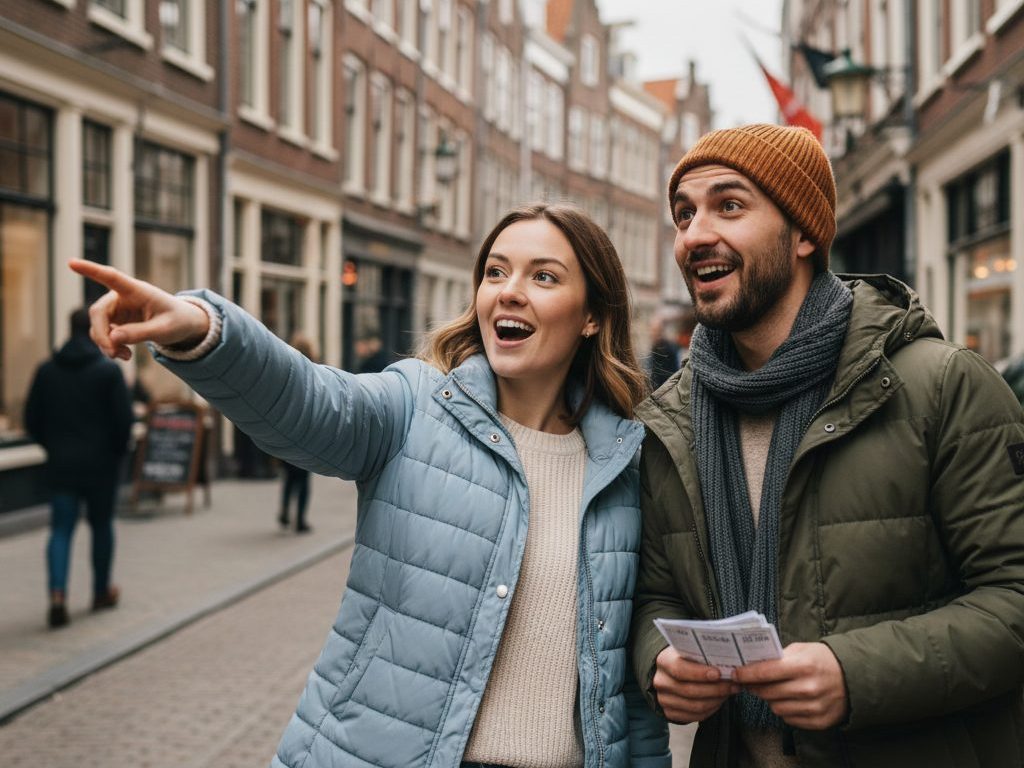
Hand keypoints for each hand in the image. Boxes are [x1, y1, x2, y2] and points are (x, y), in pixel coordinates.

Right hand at [69, 259, 208, 360]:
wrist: (182, 325)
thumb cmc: (177, 321)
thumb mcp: (165, 329)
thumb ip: (141, 333)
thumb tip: (113, 338)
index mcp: (137, 290)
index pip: (111, 277)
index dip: (91, 270)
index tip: (71, 262)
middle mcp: (122, 297)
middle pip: (98, 312)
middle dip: (101, 334)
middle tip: (112, 353)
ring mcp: (117, 309)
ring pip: (97, 326)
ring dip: (106, 344)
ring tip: (124, 356)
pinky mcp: (116, 322)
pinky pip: (104, 335)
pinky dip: (110, 347)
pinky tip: (125, 354)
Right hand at [653, 646, 739, 723]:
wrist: (671, 672)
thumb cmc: (686, 658)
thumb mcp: (689, 650)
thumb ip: (702, 654)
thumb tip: (728, 660)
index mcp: (663, 661)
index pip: (679, 669)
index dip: (699, 673)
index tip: (719, 673)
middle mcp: (660, 681)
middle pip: (689, 690)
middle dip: (715, 689)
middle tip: (734, 684)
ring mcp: (663, 699)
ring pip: (695, 706)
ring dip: (717, 700)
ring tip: (730, 692)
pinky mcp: (670, 713)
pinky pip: (695, 716)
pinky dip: (712, 709)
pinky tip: (720, 700)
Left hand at [732, 642, 847, 729]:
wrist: (855, 678)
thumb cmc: (823, 660)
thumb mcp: (803, 649)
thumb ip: (779, 657)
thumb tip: (753, 664)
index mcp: (804, 666)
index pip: (766, 672)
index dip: (747, 674)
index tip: (736, 673)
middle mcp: (809, 689)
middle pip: (768, 692)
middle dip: (754, 687)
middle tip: (748, 682)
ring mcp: (814, 707)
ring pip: (776, 708)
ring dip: (770, 699)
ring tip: (772, 690)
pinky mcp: (819, 722)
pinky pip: (789, 719)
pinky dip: (785, 710)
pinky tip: (788, 700)